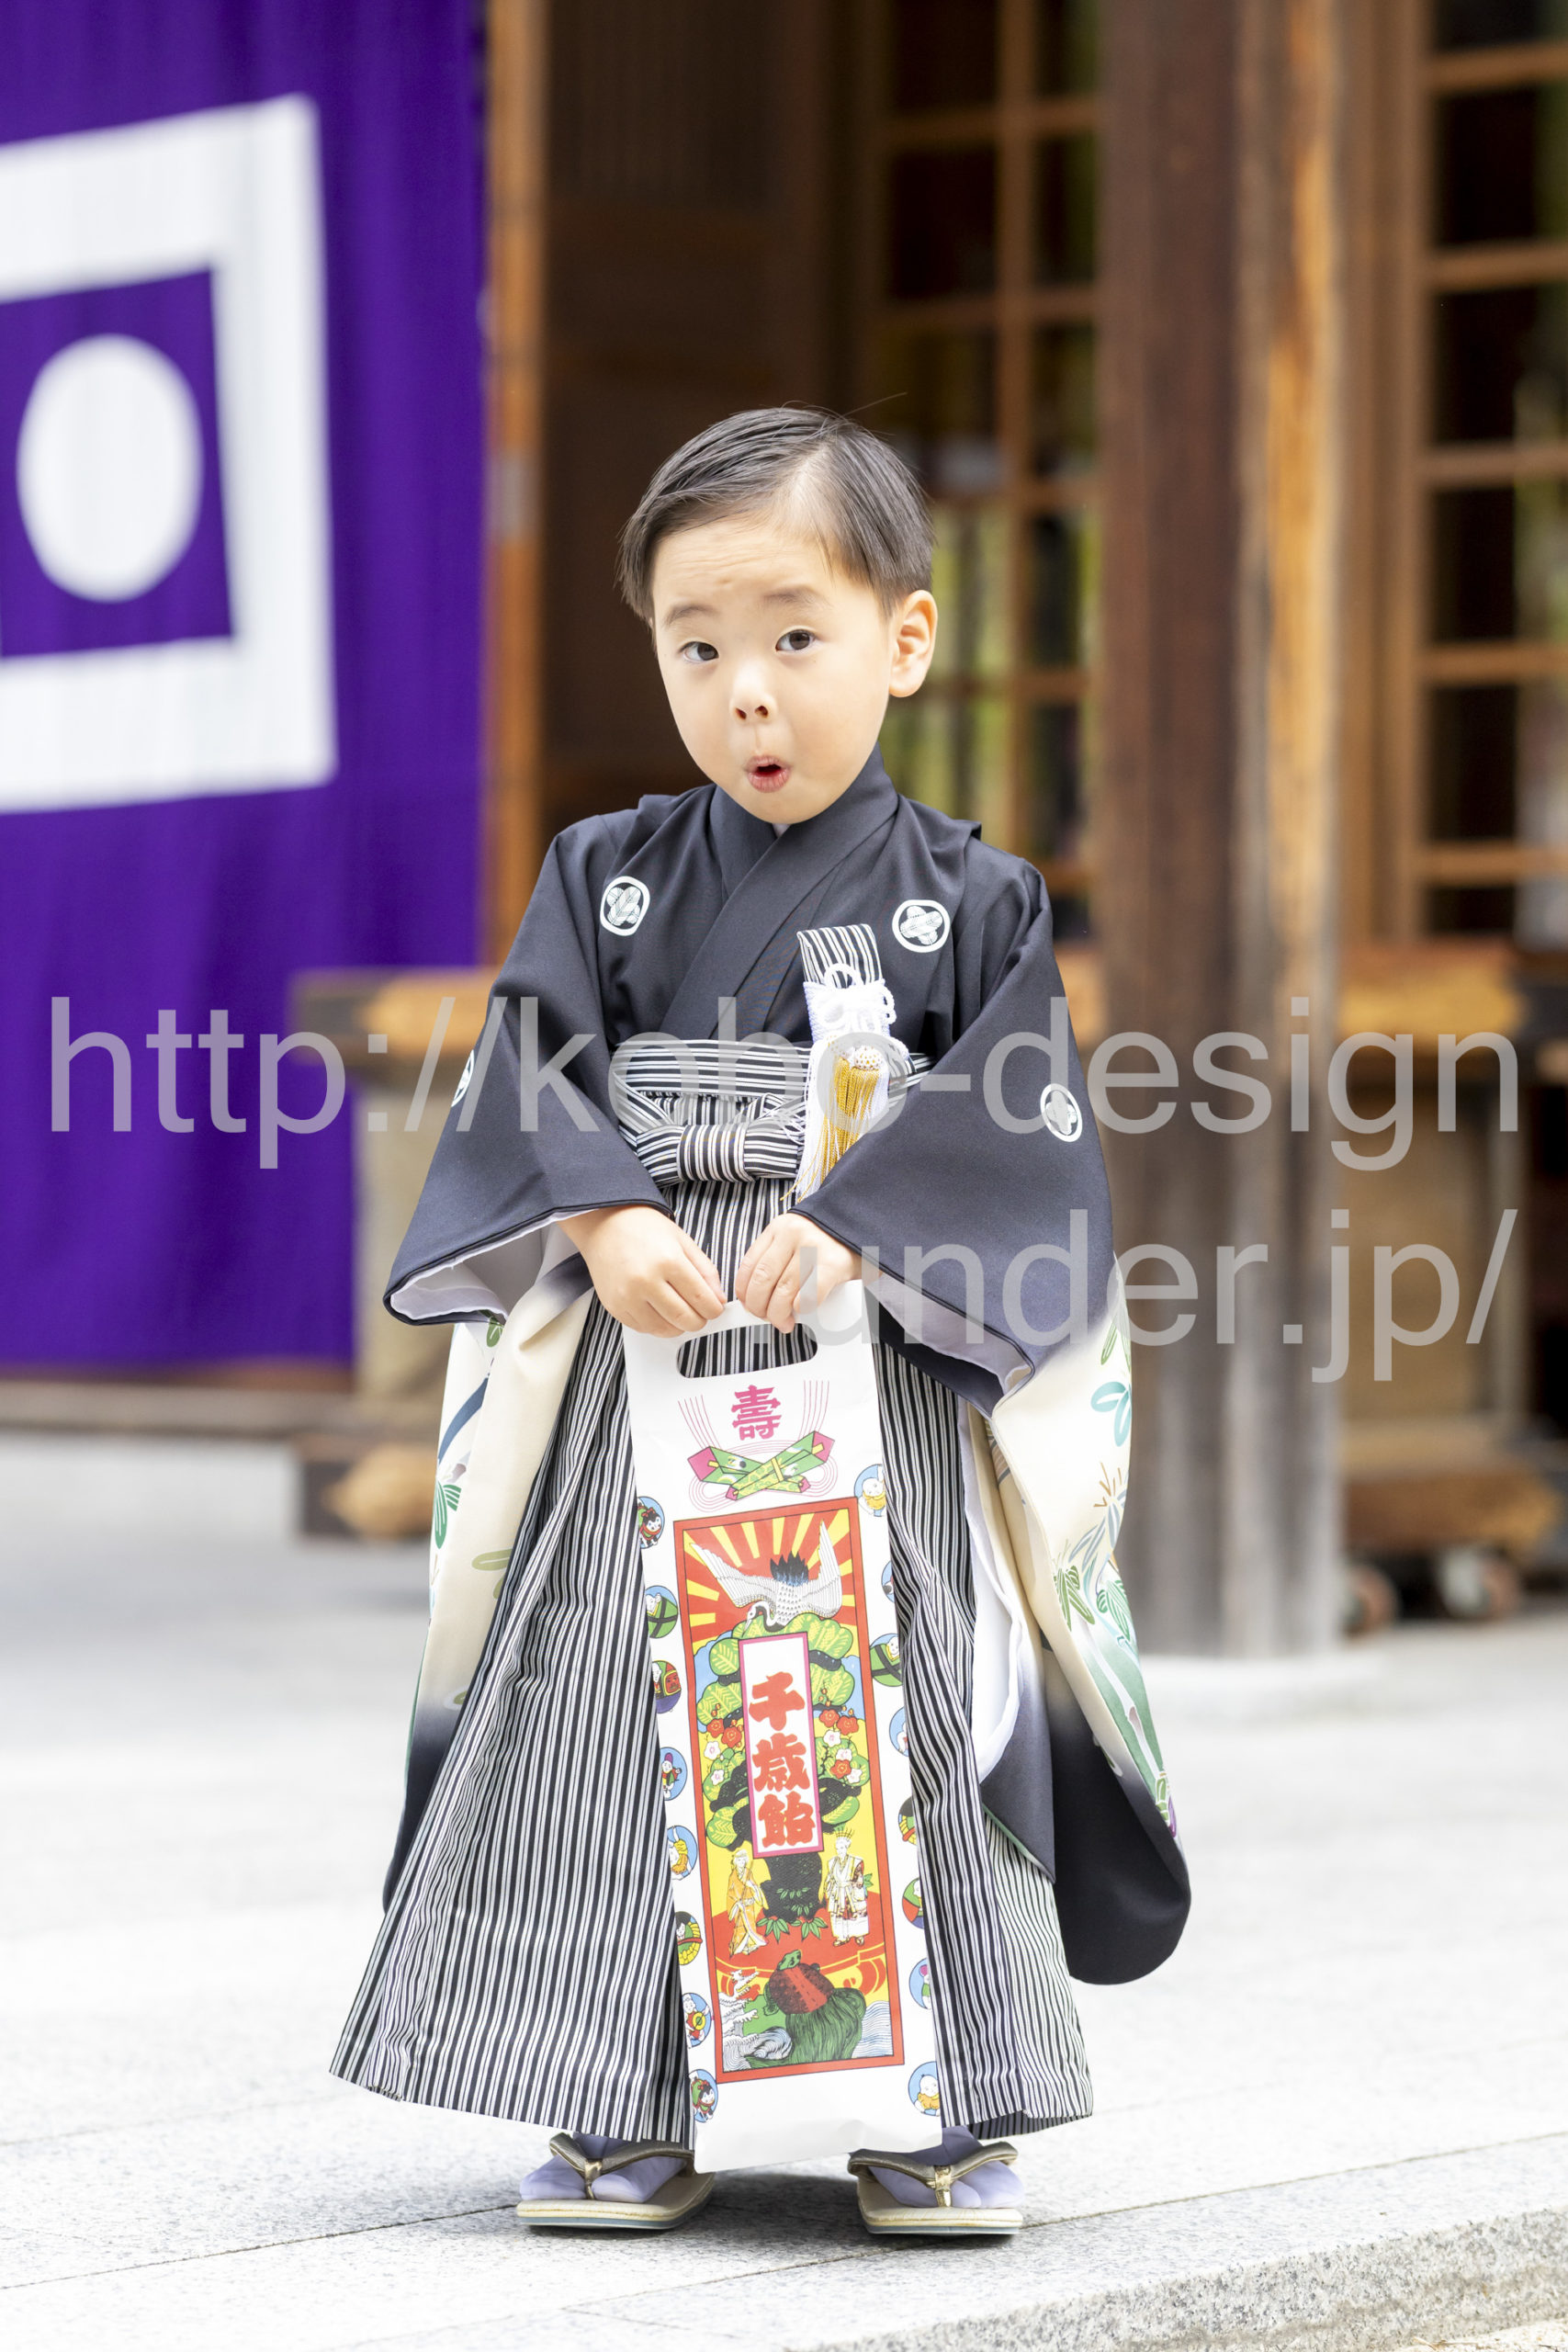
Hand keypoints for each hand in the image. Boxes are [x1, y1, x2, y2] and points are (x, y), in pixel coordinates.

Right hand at [561, 1205, 725, 1336]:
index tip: (715, 1309)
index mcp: (668, 1261)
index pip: (701, 1300)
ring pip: (664, 1329)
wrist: (605, 1224)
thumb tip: (718, 1300)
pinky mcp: (614, 1306)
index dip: (714, 1310)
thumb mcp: (683, 1242)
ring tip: (680, 1311)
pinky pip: (644, 1328)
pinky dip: (657, 1325)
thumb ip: (705, 1272)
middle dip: (699, 1320)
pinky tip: (659, 1309)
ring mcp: (627, 1296)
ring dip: (678, 1326)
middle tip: (700, 1312)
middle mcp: (646, 1281)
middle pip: (684, 1318)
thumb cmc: (644, 1229)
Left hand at [735, 1213, 859, 1333]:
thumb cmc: (834, 1239)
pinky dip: (802, 1308)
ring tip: (783, 1322)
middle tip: (765, 1317)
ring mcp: (814, 1248)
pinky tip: (802, 1310)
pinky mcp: (833, 1264)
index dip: (744, 1291)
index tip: (748, 1304)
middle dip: (759, 1306)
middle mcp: (793, 1234)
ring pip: (783, 1291)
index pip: (750, 1264)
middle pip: (762, 1280)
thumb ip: (780, 1258)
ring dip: (778, 1314)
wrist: (870, 1224)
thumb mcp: (800, 1238)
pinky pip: (809, 1295)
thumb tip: (759, 1294)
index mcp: (780, 1228)